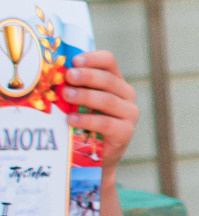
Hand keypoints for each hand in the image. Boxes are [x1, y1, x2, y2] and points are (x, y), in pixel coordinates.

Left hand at [63, 50, 138, 174]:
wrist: (96, 156)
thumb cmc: (84, 123)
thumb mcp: (79, 102)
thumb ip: (73, 87)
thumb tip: (51, 74)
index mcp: (115, 82)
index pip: (108, 62)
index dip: (92, 59)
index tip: (74, 61)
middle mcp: (126, 95)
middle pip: (109, 79)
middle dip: (87, 76)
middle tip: (68, 76)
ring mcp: (129, 114)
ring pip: (109, 100)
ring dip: (85, 96)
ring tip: (66, 95)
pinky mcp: (126, 132)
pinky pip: (107, 123)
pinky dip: (88, 120)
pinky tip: (71, 119)